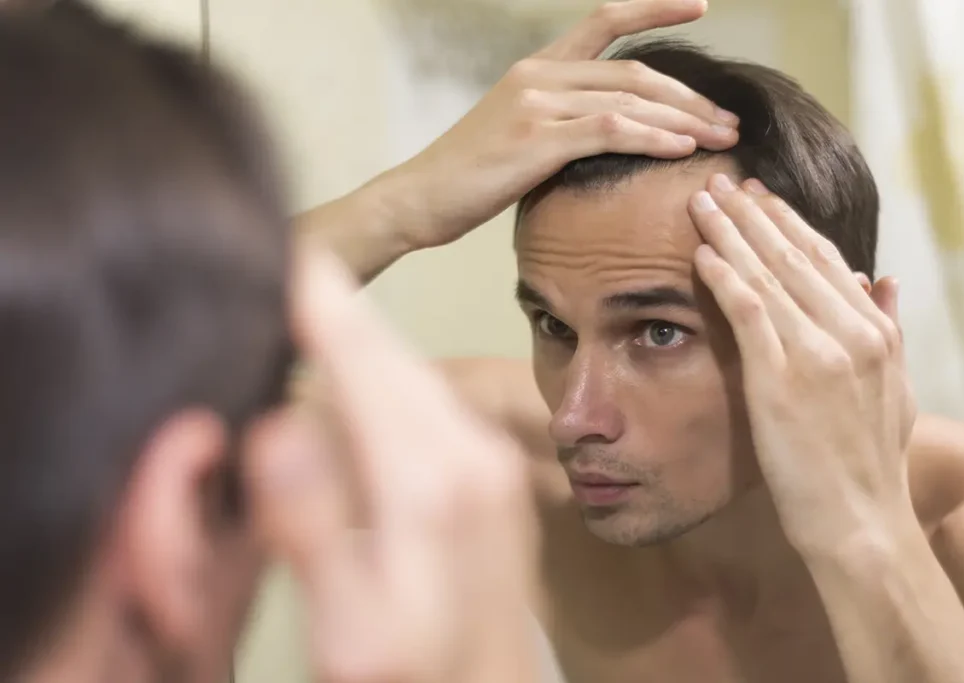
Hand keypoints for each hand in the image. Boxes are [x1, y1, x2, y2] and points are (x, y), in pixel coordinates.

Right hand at [243, 251, 537, 682]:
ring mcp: (488, 462)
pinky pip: (431, 401)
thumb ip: (313, 526)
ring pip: (412, 373)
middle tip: (292, 260)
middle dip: (339, 307)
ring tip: (314, 300)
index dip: (321, 304)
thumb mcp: (349, 626)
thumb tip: (277, 425)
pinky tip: (359, 376)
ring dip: (364, 338)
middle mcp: (470, 456)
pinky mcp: (490, 474)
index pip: (366, 361)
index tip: (287, 250)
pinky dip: (387, 376)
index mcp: (430, 481)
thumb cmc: (416, 675)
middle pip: (392, 356)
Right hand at [388, 0, 738, 249]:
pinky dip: (652, 137)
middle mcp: (539, 74)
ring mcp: (537, 103)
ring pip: (630, 100)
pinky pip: (610, 130)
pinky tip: (682, 149)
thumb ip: (560, 122)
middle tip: (727, 120)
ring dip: (684, 120)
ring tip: (722, 139)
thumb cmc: (469, 176)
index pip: (604, 20)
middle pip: (634, 72)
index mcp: (537, 67)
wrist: (418, 199)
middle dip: (690, 96)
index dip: (653, 8)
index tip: (698, 6)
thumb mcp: (516, 134)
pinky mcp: (537, 140)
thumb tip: (608, 135)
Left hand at [687, 174, 916, 557]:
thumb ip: (888, 330)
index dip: (788, 223)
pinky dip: (724, 275)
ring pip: (769, 273)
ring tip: (702, 200)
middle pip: (794, 255)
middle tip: (722, 180)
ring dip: (731, 231)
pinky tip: (702, 251)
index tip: (760, 198)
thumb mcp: (895, 390)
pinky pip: (748, 311)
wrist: (859, 520)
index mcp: (875, 333)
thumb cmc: (869, 462)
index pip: (826, 260)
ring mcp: (817, 352)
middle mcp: (851, 332)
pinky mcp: (781, 377)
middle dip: (753, 213)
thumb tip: (882, 279)